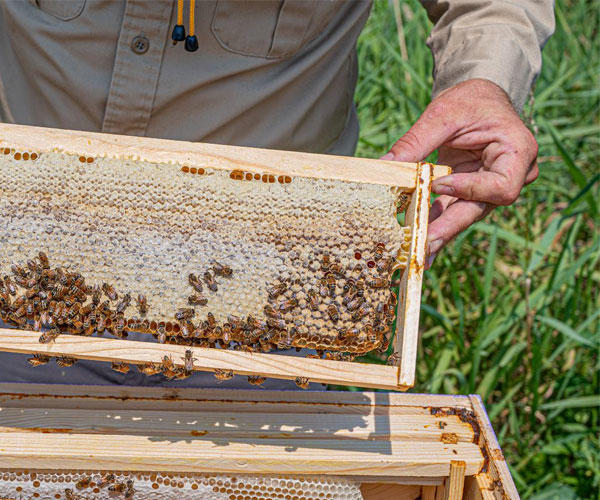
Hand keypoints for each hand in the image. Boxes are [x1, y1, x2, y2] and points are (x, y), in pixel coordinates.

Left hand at [382, 79, 538, 267]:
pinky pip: (453, 211)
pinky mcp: (472, 194)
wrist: (478, 101)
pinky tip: (416, 237)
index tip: (438, 185)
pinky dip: (434, 221)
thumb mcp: (443, 113)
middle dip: (449, 227)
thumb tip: (386, 164)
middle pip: (480, 208)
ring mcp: (492, 187)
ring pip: (464, 214)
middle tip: (424, 244)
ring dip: (439, 230)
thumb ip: (417, 140)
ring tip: (418, 250)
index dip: (470, 190)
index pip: (500, 185)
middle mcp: (513, 176)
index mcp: (518, 152)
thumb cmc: (470, 101)